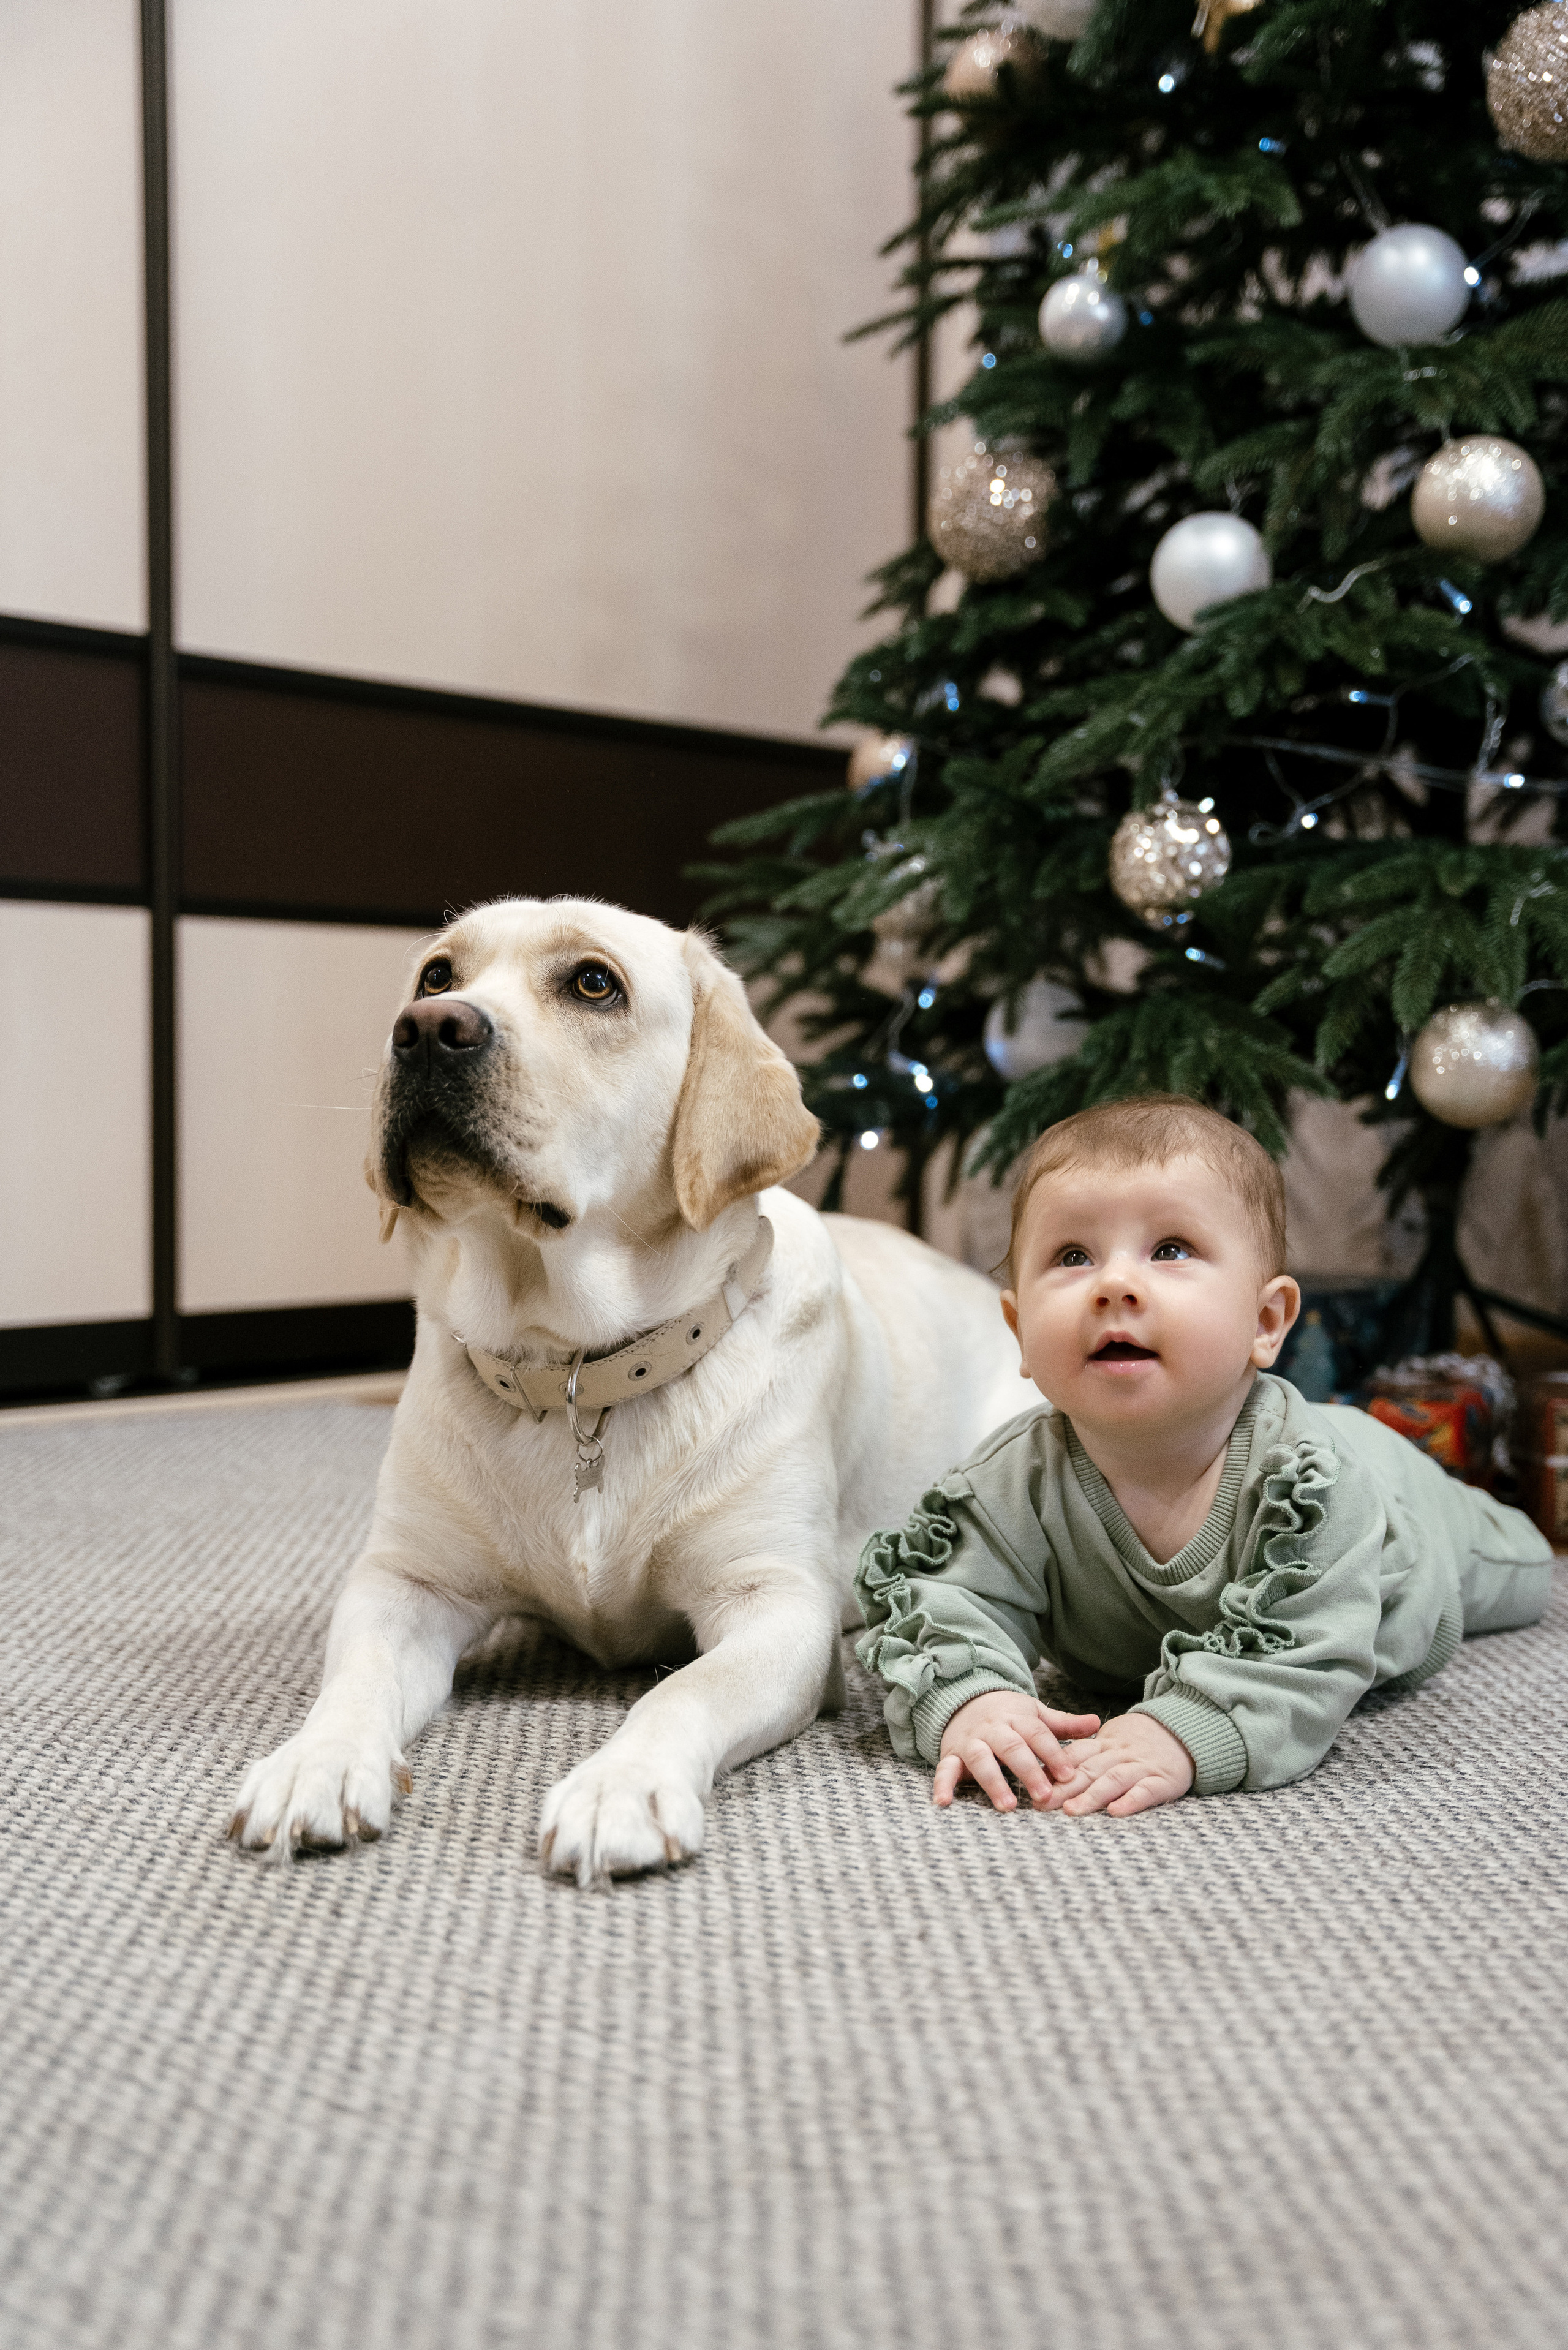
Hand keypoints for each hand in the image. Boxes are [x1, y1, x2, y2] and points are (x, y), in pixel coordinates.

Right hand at [933, 1690, 1102, 1811]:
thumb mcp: (1035, 1714)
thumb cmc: (1008, 1715)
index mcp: (1018, 1718)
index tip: (1069, 1776)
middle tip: (1044, 1796)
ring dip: (993, 1782)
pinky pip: (945, 1769)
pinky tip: (944, 1802)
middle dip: (1028, 1771)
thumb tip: (1098, 1723)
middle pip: (1012, 1747)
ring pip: (981, 1759)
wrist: (964, 1698)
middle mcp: (994, 1729)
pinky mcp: (951, 1754)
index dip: (1054, 1754)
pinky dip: (942, 1784)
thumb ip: (1064, 1724)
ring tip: (1008, 1806)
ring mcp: (971, 1741)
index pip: (1038, 1735)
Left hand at [1039, 1712, 1193, 1816]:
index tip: (1031, 1784)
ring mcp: (1141, 1767)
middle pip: (1088, 1770)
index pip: (1074, 1755)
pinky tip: (1116, 1813)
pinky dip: (1130, 1802)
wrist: (1183, 1730)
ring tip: (1071, 1811)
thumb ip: (1085, 1755)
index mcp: (1104, 1745)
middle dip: (1063, 1788)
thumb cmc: (1140, 1742)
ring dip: (1091, 1796)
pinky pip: (1146, 1792)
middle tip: (1041, 1803)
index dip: (1051, 1769)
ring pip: (1112, 1780)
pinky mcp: (1163, 1781)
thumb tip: (1046, 1773)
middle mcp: (1120, 1754)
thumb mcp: (1111, 1741)